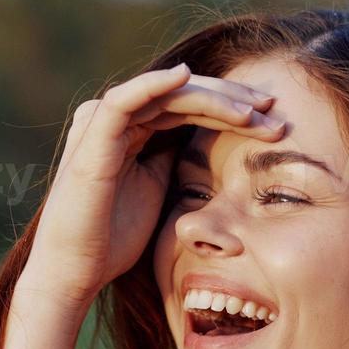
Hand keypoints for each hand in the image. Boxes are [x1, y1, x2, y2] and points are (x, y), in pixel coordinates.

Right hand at [19, 62, 285, 310]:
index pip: (190, 106)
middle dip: (231, 100)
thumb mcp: (159, 193)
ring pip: (166, 93)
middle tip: (273, 109)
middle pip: (183, 94)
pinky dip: (155, 84)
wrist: (75, 271)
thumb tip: (210, 145)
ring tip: (251, 109)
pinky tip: (187, 77)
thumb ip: (175, 161)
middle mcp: (117, 119)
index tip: (273, 124)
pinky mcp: (92, 137)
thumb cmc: (112, 239)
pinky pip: (126, 100)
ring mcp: (103, 124)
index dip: (232, 110)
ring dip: (212, 97)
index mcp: (133, 130)